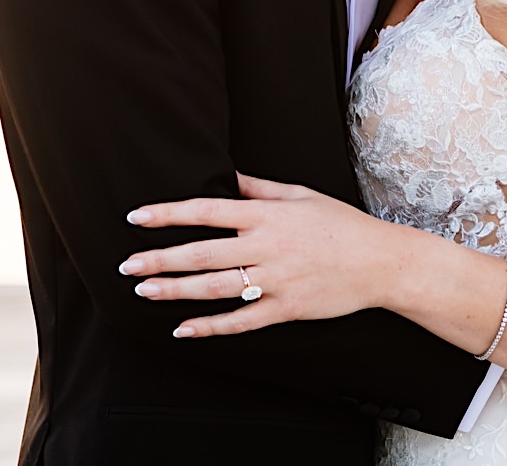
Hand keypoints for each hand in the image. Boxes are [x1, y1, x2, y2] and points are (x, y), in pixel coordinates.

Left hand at [120, 173, 398, 337]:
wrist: (381, 262)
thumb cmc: (341, 224)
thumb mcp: (301, 195)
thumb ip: (259, 189)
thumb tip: (226, 178)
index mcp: (268, 216)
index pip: (207, 211)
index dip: (169, 214)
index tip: (137, 218)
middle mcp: (267, 247)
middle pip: (202, 254)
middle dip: (160, 259)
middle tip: (126, 265)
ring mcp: (276, 280)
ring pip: (216, 288)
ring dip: (176, 290)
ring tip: (145, 290)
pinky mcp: (286, 308)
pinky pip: (242, 321)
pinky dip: (211, 326)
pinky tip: (184, 329)